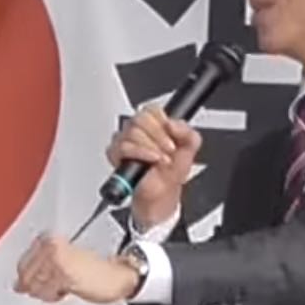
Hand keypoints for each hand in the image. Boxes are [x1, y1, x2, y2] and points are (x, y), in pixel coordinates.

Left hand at [13, 234, 139, 304]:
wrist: (116, 277)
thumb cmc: (92, 270)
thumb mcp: (59, 264)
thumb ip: (37, 270)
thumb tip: (17, 284)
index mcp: (48, 238)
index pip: (22, 264)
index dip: (27, 278)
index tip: (41, 281)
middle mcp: (51, 245)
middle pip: (26, 275)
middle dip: (37, 286)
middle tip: (55, 286)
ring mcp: (57, 259)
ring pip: (35, 285)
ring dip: (47, 292)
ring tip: (62, 287)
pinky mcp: (64, 274)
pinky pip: (47, 292)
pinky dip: (54, 296)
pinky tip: (66, 290)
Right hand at [106, 107, 201, 229]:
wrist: (160, 195)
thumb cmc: (170, 173)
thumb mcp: (190, 150)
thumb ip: (188, 133)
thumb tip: (172, 123)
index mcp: (154, 125)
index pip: (151, 109)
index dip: (162, 122)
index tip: (172, 136)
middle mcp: (137, 131)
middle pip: (140, 118)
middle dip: (158, 136)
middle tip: (168, 150)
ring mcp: (124, 141)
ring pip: (132, 132)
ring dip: (150, 147)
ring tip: (159, 159)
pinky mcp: (115, 154)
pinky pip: (123, 147)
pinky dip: (140, 154)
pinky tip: (149, 161)